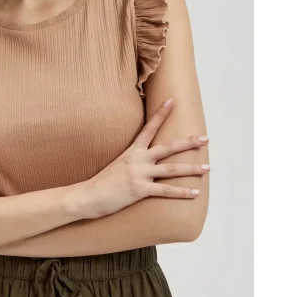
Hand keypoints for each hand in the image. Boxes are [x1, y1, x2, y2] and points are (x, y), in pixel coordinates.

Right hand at [74, 98, 209, 218]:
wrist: (88, 195)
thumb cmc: (102, 182)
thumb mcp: (118, 164)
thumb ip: (132, 160)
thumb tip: (143, 158)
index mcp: (132, 151)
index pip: (149, 127)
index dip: (162, 113)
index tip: (173, 101)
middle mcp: (138, 159)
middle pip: (169, 148)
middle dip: (189, 142)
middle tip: (206, 138)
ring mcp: (140, 174)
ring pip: (172, 169)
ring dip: (192, 168)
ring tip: (207, 168)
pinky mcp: (140, 190)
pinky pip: (165, 190)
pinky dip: (182, 192)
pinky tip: (195, 192)